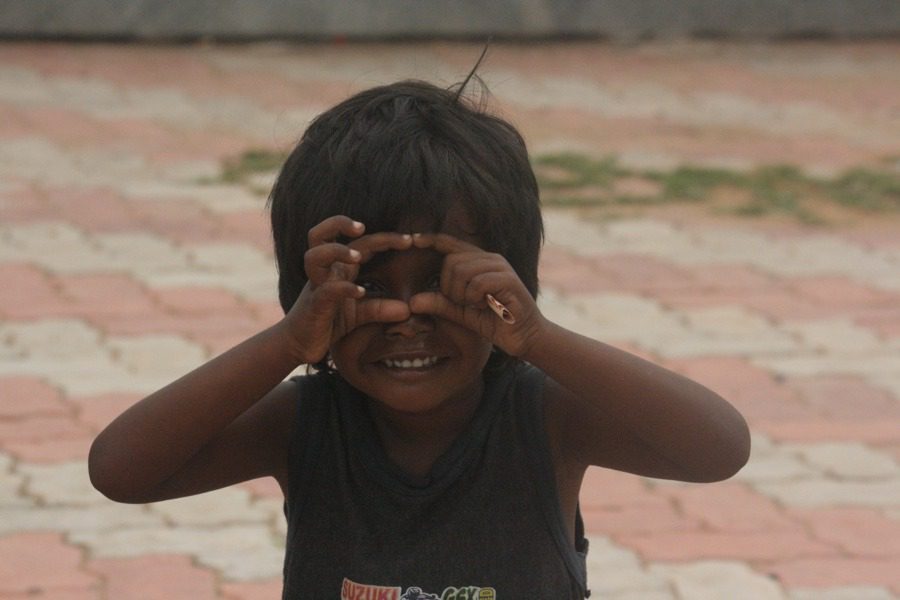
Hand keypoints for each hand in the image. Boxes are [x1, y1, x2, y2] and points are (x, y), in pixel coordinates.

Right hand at [281, 216, 412, 363]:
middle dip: (340, 224)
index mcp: (337, 269)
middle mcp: (324, 272)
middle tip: (363, 226)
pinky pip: (325, 291)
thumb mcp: (358, 315)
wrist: (297, 346)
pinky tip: (360, 292)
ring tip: (358, 257)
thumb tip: (407, 309)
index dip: (383, 237)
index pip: (358, 243)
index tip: (410, 240)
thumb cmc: (327, 324)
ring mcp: (316, 287)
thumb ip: (380, 308)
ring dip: (336, 251)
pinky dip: (342, 288)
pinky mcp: (314, 306)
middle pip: (320, 234)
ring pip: (315, 256)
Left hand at [408, 233, 545, 357]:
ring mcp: (500, 266)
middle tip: (464, 304)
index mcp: (478, 261)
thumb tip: (412, 302)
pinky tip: (486, 306)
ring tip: (476, 305)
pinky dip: (474, 298)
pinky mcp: (508, 278)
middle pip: (451, 261)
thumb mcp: (461, 313)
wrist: (525, 337)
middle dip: (449, 287)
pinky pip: (476, 283)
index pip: (451, 244)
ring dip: (462, 295)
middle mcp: (489, 258)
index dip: (431, 240)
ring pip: (462, 270)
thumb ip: (440, 304)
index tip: (413, 240)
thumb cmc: (494, 323)